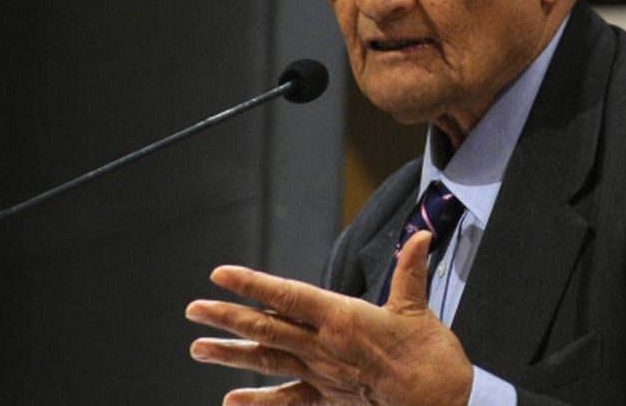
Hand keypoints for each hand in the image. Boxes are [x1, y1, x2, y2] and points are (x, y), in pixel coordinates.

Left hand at [186, 230, 473, 404]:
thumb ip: (410, 271)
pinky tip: (232, 399)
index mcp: (343, 318)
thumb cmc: (430, 359)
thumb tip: (420, 235)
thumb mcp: (417, 309)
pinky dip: (258, 401)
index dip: (252, 284)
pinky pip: (287, 401)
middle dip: (228, 317)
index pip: (288, 296)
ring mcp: (322, 376)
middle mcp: (325, 347)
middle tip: (194, 309)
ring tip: (198, 348)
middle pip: (267, 328)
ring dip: (231, 354)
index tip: (221, 274)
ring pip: (268, 361)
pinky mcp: (328, 400)